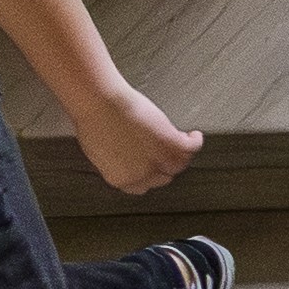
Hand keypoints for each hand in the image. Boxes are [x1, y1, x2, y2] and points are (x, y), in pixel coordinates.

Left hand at [63, 73, 208, 196]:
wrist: (102, 103)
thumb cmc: (93, 118)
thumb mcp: (99, 150)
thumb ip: (117, 161)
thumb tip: (129, 158)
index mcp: (121, 179)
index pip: (143, 186)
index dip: (149, 174)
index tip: (153, 165)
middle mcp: (142, 176)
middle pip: (163, 177)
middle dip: (164, 164)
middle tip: (166, 151)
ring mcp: (158, 161)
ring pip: (179, 164)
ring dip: (182, 154)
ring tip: (184, 143)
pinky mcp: (172, 144)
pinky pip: (191, 147)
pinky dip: (195, 141)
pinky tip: (194, 136)